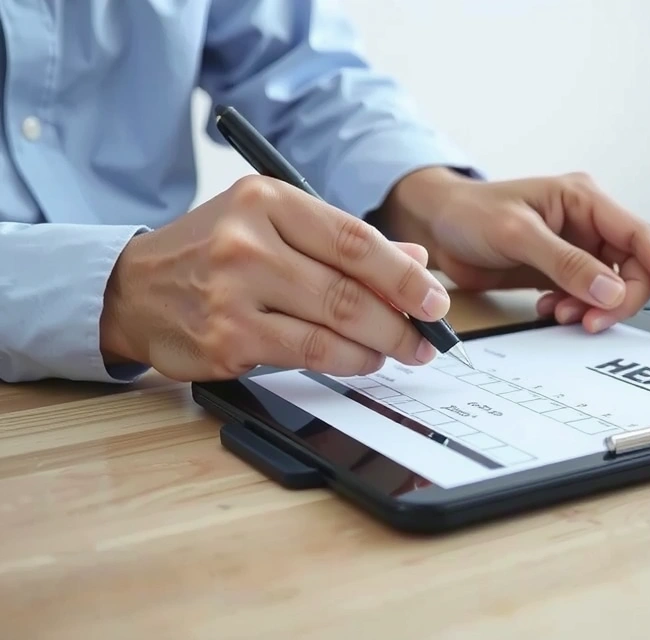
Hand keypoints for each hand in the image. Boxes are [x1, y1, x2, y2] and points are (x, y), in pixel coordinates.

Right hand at [99, 176, 450, 381]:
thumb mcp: (274, 226)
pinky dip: (345, 362)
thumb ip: (342, 243)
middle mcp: (247, 241)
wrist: (133, 289)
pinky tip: (361, 362)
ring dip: (379, 346)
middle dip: (401, 320)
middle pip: (348, 289)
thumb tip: (415, 263)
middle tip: (427, 338)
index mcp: (266, 200)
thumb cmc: (214, 252)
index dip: (404, 275)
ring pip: (332, 327)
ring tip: (399, 351)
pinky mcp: (225, 340)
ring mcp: (232, 293)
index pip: (354, 239)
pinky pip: (305, 356)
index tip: (435, 299)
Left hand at [386, 169, 649, 331]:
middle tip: (590, 322)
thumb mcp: (518, 235)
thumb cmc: (472, 213)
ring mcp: (576, 249)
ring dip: (592, 308)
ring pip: (609, 288)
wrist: (436, 226)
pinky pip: (585, 297)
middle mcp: (587, 224)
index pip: (641, 236)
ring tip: (559, 315)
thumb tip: (610, 292)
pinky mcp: (560, 270)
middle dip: (618, 300)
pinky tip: (548, 310)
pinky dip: (574, 309)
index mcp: (585, 200)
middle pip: (632, 268)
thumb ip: (565, 263)